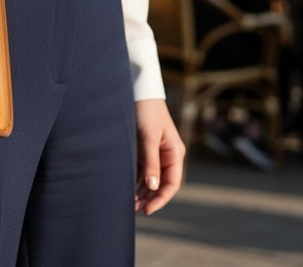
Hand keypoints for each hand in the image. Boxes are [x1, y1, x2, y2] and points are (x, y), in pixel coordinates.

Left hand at [135, 98, 184, 215]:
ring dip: (142, 192)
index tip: (148, 209)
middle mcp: (167, 155)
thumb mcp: (148, 137)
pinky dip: (135, 182)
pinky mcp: (143, 150)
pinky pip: (142, 171)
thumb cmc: (146, 111)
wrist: (138, 92)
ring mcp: (155, 153)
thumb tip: (153, 186)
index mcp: (175, 153)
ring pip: (151, 179)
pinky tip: (127, 190)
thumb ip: (151, 162)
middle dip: (150, 198)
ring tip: (130, 204)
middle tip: (135, 210)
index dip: (161, 198)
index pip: (172, 183)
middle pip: (162, 184)